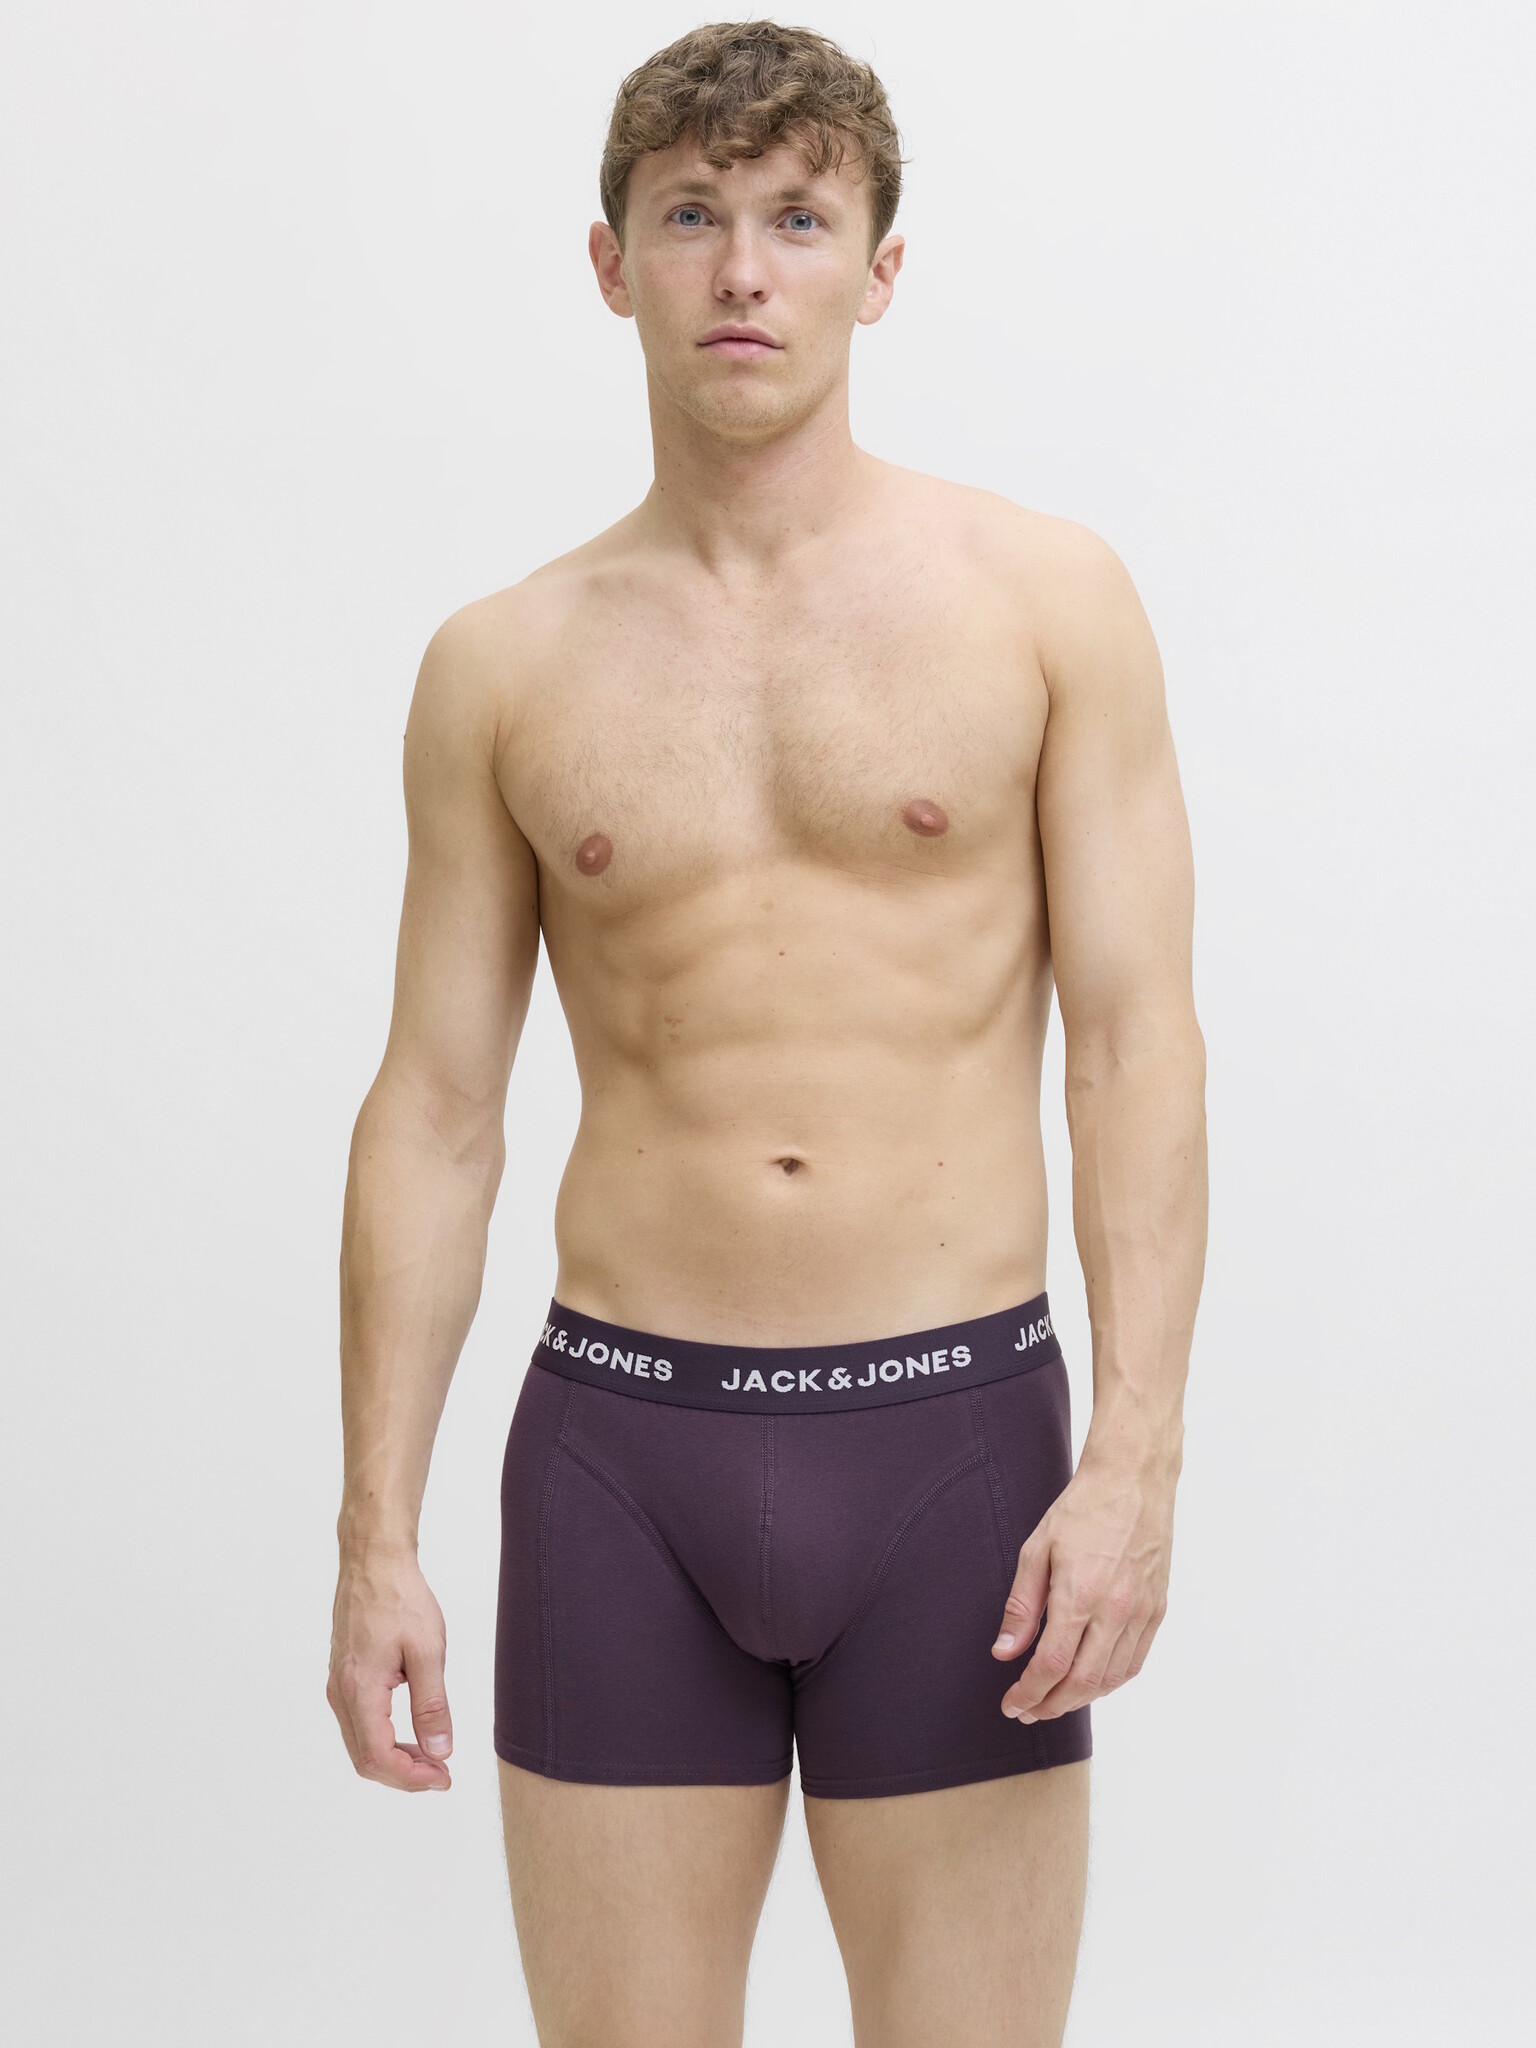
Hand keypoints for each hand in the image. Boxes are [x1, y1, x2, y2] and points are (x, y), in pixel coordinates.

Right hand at [327, 1545, 453, 1790]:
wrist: (373, 1561)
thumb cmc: (400, 1598)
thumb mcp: (427, 1651)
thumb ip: (432, 1705)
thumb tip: (439, 1750)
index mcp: (359, 1689)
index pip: (378, 1757)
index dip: (411, 1778)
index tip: (443, 1778)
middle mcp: (340, 1693)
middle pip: (365, 1758)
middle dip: (403, 1775)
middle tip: (441, 1774)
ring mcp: (337, 1685)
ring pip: (359, 1743)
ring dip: (393, 1759)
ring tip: (430, 1757)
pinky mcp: (342, 1676)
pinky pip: (357, 1724)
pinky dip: (382, 1739)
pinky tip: (409, 1734)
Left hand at [990, 1452, 1173, 1721]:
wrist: (1133, 1480)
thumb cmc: (1083, 1508)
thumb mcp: (1037, 1549)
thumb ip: (1021, 1605)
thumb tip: (1005, 1651)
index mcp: (1079, 1594)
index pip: (1050, 1665)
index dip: (1028, 1693)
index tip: (1012, 1704)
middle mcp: (1115, 1610)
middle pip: (1083, 1683)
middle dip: (1051, 1705)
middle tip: (1029, 1711)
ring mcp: (1141, 1612)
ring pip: (1112, 1679)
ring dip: (1081, 1699)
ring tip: (1055, 1700)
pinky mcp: (1157, 1609)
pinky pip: (1135, 1661)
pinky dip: (1111, 1681)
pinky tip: (1092, 1680)